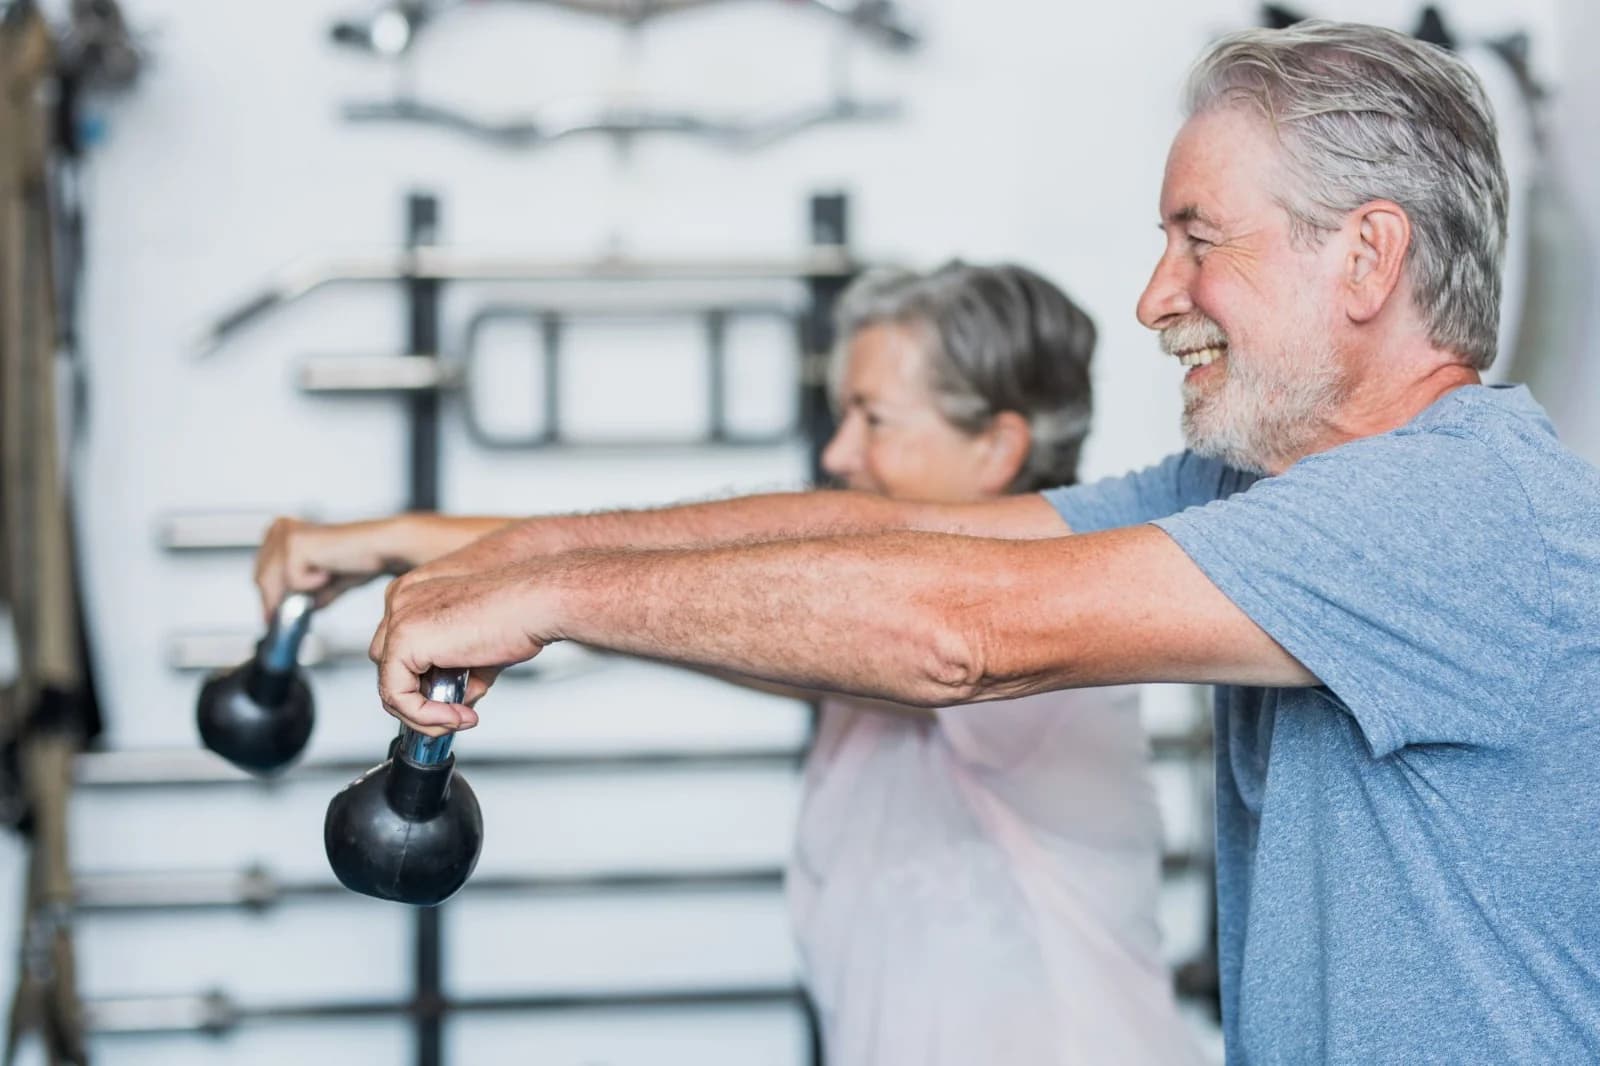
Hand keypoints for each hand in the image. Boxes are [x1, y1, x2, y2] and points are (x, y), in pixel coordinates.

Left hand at [254, 516, 406, 621]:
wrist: (382, 548)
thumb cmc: (361, 559)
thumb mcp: (325, 581)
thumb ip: (307, 593)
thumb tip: (295, 611)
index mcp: (283, 529)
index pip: (261, 571)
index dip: (267, 597)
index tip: (270, 617)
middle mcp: (280, 528)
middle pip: (261, 578)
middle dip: (274, 602)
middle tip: (284, 619)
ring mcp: (286, 536)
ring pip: (273, 583)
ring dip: (295, 596)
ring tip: (321, 589)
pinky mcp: (297, 546)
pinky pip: (293, 582)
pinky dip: (312, 586)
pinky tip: (329, 572)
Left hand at [369, 564, 555, 734]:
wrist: (539, 600)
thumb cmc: (521, 611)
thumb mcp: (482, 648)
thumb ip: (461, 672)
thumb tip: (457, 702)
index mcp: (416, 593)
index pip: (402, 650)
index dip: (426, 683)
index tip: (457, 701)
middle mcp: (402, 599)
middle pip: (390, 666)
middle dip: (420, 697)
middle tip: (455, 712)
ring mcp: (400, 616)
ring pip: (390, 684)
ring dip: (423, 713)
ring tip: (459, 718)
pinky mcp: (405, 638)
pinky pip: (397, 695)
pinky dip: (424, 715)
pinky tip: (455, 716)